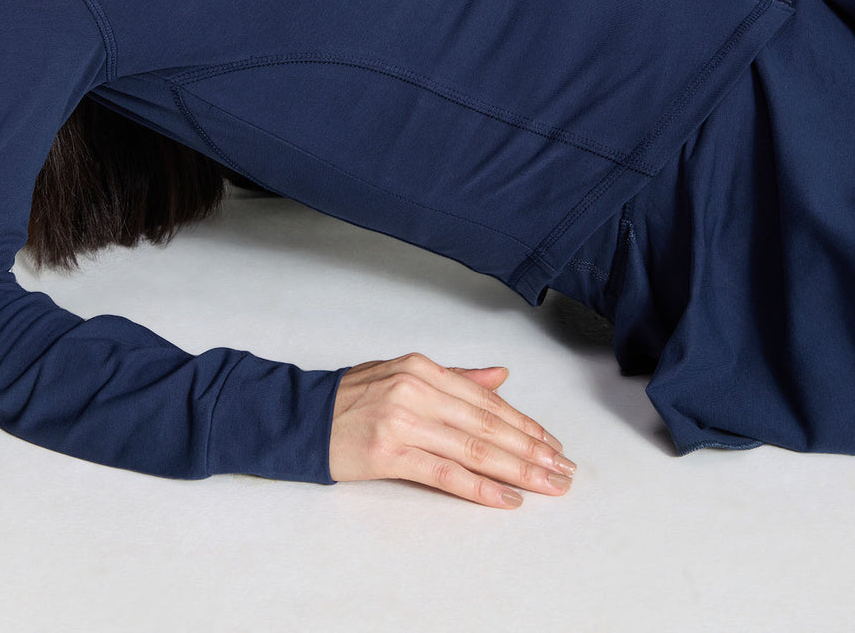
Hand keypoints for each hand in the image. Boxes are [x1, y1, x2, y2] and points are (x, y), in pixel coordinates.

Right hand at [327, 352, 574, 507]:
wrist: (303, 417)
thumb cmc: (353, 397)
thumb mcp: (403, 374)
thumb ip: (456, 378)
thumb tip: (502, 377)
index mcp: (422, 368)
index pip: (486, 401)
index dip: (524, 424)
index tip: (552, 443)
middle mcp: (416, 390)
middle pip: (487, 426)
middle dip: (532, 450)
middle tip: (563, 469)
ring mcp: (403, 422)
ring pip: (474, 449)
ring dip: (518, 470)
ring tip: (546, 484)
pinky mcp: (390, 453)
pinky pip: (446, 474)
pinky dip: (480, 487)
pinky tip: (506, 498)